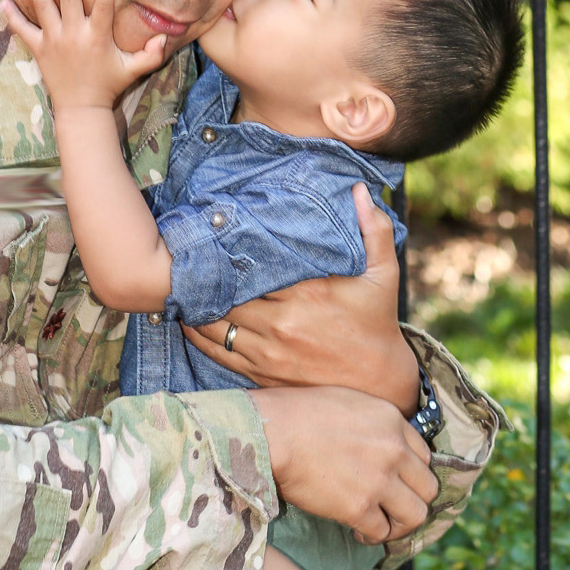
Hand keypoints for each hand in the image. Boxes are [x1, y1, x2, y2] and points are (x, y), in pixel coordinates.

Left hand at [0, 0, 165, 113]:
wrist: (81, 109)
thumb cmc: (108, 86)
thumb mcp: (132, 71)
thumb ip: (151, 55)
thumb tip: (165, 38)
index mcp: (97, 37)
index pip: (104, 6)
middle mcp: (74, 35)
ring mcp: (54, 41)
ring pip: (45, 8)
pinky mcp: (39, 49)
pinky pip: (22, 30)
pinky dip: (12, 16)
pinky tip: (3, 1)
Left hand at [181, 183, 419, 413]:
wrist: (380, 381)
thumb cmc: (378, 320)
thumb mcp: (384, 272)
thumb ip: (374, 229)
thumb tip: (360, 189)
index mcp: (307, 292)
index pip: (254, 264)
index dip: (231, 247)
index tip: (216, 230)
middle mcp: (282, 322)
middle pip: (229, 292)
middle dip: (210, 274)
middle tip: (190, 253)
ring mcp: (269, 351)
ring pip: (216, 323)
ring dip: (199, 303)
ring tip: (185, 283)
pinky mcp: (262, 373)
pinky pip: (218, 352)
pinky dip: (199, 334)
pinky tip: (189, 317)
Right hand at [252, 385, 436, 543]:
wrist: (273, 433)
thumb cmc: (299, 412)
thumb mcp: (350, 401)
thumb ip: (375, 422)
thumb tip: (380, 441)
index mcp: (393, 420)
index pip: (424, 455)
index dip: (411, 472)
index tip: (397, 481)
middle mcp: (394, 450)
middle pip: (428, 487)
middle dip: (412, 499)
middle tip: (393, 506)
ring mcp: (380, 480)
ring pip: (416, 515)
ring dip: (400, 523)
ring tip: (382, 523)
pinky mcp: (359, 507)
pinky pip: (381, 532)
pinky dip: (372, 535)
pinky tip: (357, 529)